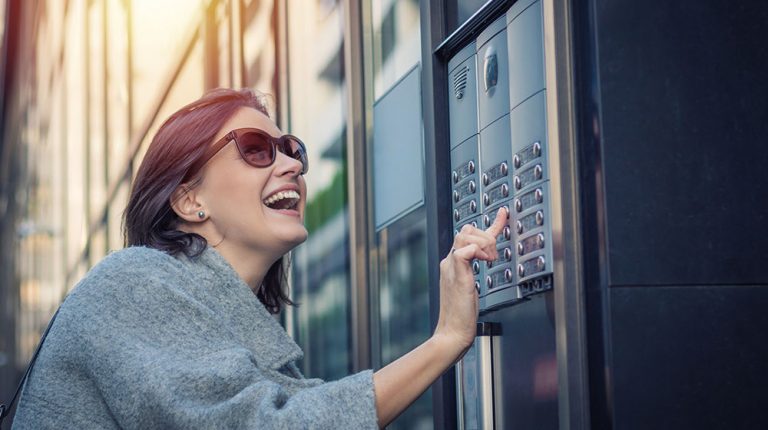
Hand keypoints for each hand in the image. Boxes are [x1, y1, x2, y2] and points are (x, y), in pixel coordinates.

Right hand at [434, 206, 507, 352]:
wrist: (452, 332)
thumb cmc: (462, 316)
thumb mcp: (470, 288)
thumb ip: (473, 272)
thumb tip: (483, 262)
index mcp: (453, 263)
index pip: (470, 235)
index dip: (492, 223)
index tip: (504, 214)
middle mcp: (450, 261)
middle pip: (466, 229)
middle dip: (487, 236)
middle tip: (495, 257)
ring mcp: (451, 266)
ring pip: (465, 234)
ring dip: (484, 242)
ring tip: (490, 259)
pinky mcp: (456, 274)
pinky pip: (463, 250)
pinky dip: (477, 251)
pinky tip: (484, 262)